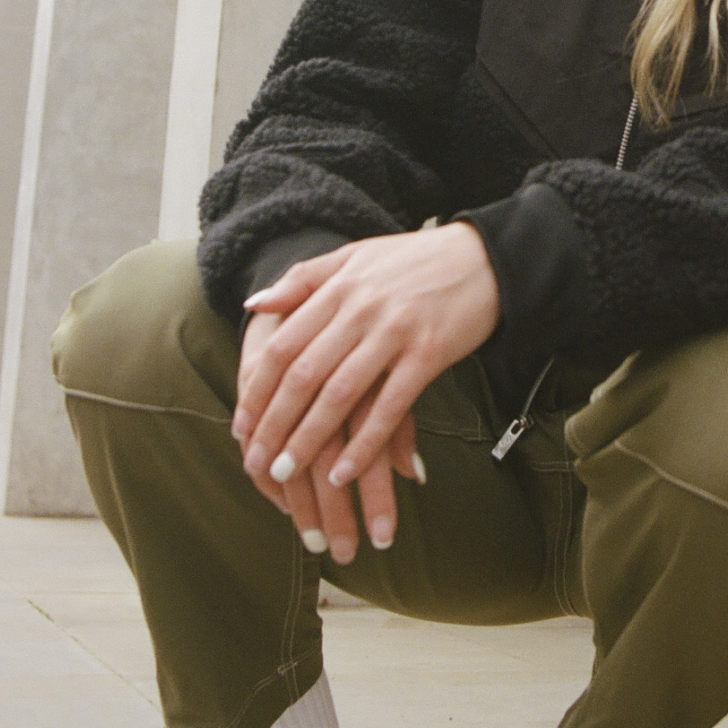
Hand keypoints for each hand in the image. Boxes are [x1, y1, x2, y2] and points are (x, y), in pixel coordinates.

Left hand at [233, 224, 500, 558]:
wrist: (485, 257)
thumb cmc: (416, 260)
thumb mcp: (355, 256)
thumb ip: (304, 279)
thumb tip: (252, 304)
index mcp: (339, 287)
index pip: (284, 344)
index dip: (258, 389)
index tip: (241, 426)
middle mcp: (361, 310)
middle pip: (305, 374)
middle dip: (275, 423)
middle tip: (257, 462)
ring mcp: (395, 332)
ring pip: (341, 394)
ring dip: (310, 438)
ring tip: (288, 472)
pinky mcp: (428, 354)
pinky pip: (390, 406)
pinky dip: (364, 443)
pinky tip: (344, 470)